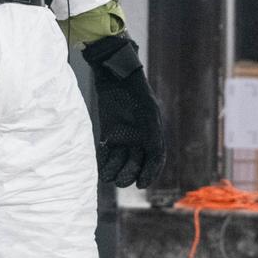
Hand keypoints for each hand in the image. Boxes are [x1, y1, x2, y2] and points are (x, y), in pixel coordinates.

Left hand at [82, 34, 166, 188]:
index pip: (155, 157)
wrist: (113, 72)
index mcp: (153, 130)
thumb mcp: (145, 107)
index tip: (142, 184)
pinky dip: (106, 162)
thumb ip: (150, 128)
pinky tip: (102, 170)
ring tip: (110, 179)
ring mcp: (124, 135)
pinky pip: (109, 153)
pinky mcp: (109, 133)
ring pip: (123, 160)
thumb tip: (155, 151)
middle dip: (131, 173)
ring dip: (117, 171)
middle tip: (122, 181)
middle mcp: (140, 136)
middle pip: (138, 162)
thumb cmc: (132, 87)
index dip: (150, 173)